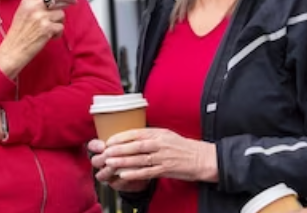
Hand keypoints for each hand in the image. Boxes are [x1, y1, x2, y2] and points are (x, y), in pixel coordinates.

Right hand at [0, 0, 77, 77]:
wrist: (13, 51)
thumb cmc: (18, 33)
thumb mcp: (23, 12)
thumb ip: (35, 3)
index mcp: (27, 1)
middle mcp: (34, 6)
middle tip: (73, 0)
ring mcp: (41, 17)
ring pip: (61, 14)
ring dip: (58, 22)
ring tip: (47, 29)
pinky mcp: (47, 29)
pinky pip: (61, 27)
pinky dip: (57, 33)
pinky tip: (48, 37)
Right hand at [88, 139, 150, 191]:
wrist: (145, 167)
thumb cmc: (135, 149)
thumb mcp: (131, 139)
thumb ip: (128, 134)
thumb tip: (132, 121)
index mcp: (103, 148)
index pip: (92, 145)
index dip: (96, 146)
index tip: (104, 146)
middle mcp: (102, 162)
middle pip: (95, 161)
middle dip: (103, 159)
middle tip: (112, 157)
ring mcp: (108, 175)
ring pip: (101, 175)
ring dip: (110, 170)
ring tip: (120, 166)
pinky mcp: (116, 184)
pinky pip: (116, 183)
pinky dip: (123, 179)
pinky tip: (130, 174)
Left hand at [102, 128, 216, 182]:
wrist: (201, 158)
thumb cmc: (183, 147)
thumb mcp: (167, 135)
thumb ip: (151, 136)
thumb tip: (131, 137)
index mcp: (160, 133)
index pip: (137, 133)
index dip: (121, 137)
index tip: (109, 140)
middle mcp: (161, 144)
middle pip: (136, 146)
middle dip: (118, 149)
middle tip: (105, 152)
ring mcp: (163, 157)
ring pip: (139, 159)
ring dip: (123, 161)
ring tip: (110, 163)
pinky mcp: (166, 170)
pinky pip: (147, 172)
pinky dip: (134, 174)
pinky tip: (124, 175)